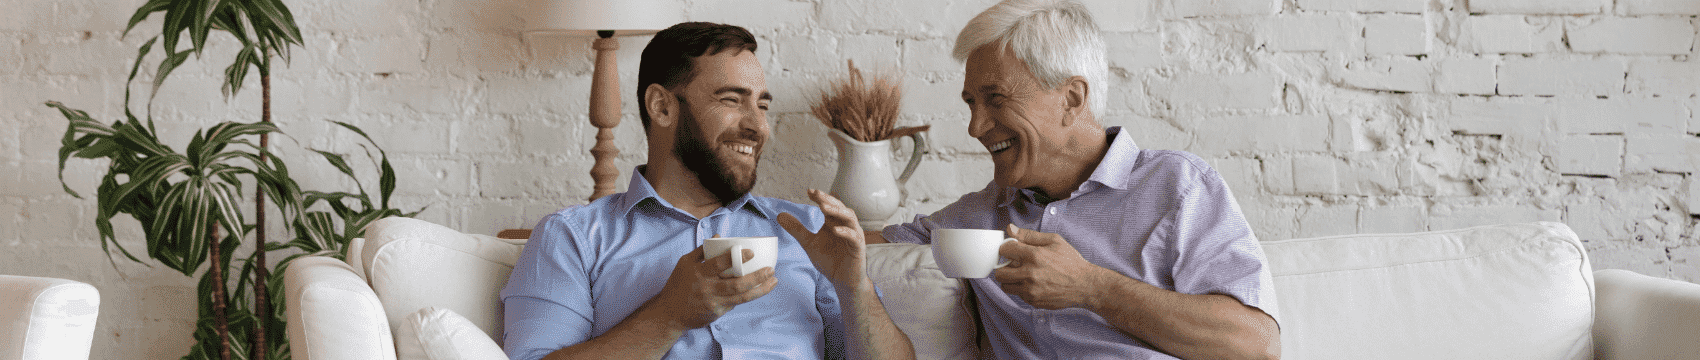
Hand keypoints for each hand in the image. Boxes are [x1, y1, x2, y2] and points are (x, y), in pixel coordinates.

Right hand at [645, 245, 777, 329]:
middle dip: (757, 278)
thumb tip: (720, 235)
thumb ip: (703, 250)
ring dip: (760, 290)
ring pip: (741, 298)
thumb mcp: (685, 263)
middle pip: (736, 284)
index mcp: (698, 272)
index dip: (736, 258)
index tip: (751, 252)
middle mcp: (707, 289)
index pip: (719, 264)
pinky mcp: (717, 314)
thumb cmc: (678, 284)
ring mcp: (713, 303)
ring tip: (773, 281)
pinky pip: (735, 304)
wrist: (669, 313)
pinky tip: (757, 290)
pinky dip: (746, 296)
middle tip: (771, 270)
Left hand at [778, 189, 867, 287]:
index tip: (808, 191)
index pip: (828, 205)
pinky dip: (845, 232)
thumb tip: (779, 215)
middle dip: (828, 200)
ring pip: (849, 218)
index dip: (820, 197)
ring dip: (837, 211)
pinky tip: (835, 230)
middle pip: (839, 207)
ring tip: (824, 207)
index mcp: (834, 222)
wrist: (842, 280)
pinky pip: (854, 237)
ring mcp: (853, 235)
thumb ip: (797, 229)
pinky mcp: (858, 248)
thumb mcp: (808, 243)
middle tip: (816, 194)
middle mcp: (845, 225)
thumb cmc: (829, 260)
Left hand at [994, 224, 1111, 309]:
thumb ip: (1029, 235)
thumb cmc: (1071, 261)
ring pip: (1006, 286)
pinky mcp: (1034, 301)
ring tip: (1022, 275)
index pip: (1005, 250)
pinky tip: (1034, 284)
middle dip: (1004, 267)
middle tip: (1014, 265)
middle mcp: (1030, 274)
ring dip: (1011, 280)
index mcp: (1034, 256)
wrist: (1085, 285)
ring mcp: (1031, 290)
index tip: (1011, 250)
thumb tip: (1010, 229)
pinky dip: (1022, 289)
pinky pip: (1018, 295)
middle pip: (999, 273)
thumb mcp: (1054, 241)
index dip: (1006, 249)